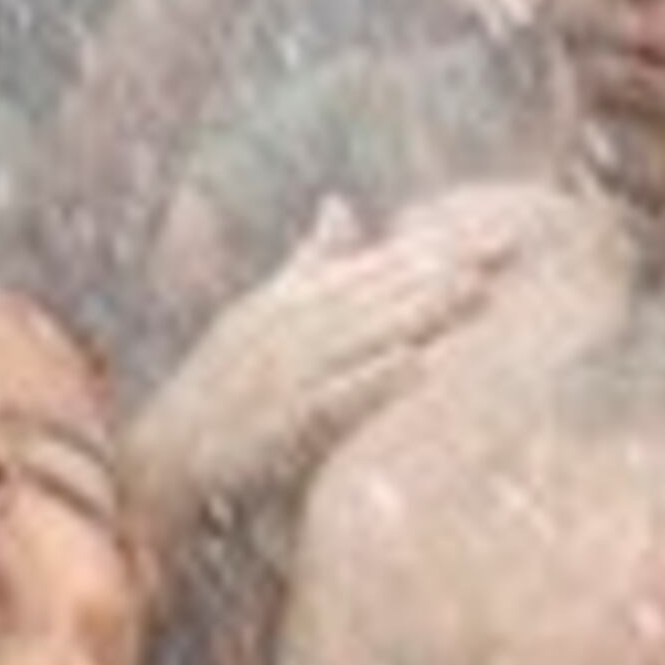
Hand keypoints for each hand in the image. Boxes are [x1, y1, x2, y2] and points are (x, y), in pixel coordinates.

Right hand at [131, 180, 552, 524]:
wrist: (157, 460)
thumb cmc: (218, 388)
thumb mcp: (259, 313)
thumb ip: (307, 262)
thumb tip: (341, 204)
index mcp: (287, 299)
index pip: (375, 266)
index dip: (438, 250)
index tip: (504, 235)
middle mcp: (284, 327)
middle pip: (375, 291)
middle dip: (441, 269)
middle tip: (507, 249)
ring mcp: (276, 374)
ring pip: (359, 335)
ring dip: (415, 313)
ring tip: (474, 292)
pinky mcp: (271, 424)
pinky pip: (328, 399)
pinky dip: (370, 379)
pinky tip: (414, 365)